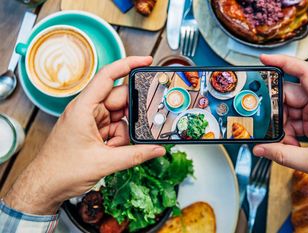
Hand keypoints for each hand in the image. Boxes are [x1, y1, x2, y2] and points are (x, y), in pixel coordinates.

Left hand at [4, 56, 165, 214]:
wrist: (46, 186)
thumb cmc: (60, 170)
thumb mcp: (103, 163)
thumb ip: (135, 155)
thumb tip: (157, 149)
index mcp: (84, 108)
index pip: (108, 76)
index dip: (128, 65)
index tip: (146, 60)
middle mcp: (88, 110)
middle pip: (120, 100)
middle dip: (133, 113)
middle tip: (146, 123)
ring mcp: (92, 121)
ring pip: (121, 117)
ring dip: (125, 132)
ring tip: (119, 148)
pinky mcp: (95, 132)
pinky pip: (116, 129)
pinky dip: (120, 140)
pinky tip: (115, 151)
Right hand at [253, 55, 307, 206]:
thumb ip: (283, 155)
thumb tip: (260, 149)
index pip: (304, 72)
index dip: (283, 62)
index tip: (265, 58)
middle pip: (291, 94)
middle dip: (274, 107)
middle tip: (259, 118)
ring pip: (291, 111)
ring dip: (281, 125)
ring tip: (275, 140)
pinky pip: (295, 123)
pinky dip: (287, 133)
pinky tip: (286, 146)